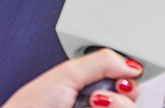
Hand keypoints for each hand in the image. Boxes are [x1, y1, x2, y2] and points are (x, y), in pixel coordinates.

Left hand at [0, 48, 143, 107]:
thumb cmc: (33, 105)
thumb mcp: (68, 73)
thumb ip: (102, 62)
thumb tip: (132, 65)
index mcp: (86, 84)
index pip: (122, 77)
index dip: (129, 74)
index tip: (126, 72)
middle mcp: (94, 102)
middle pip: (132, 95)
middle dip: (127, 88)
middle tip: (112, 87)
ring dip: (119, 102)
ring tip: (96, 100)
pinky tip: (96, 106)